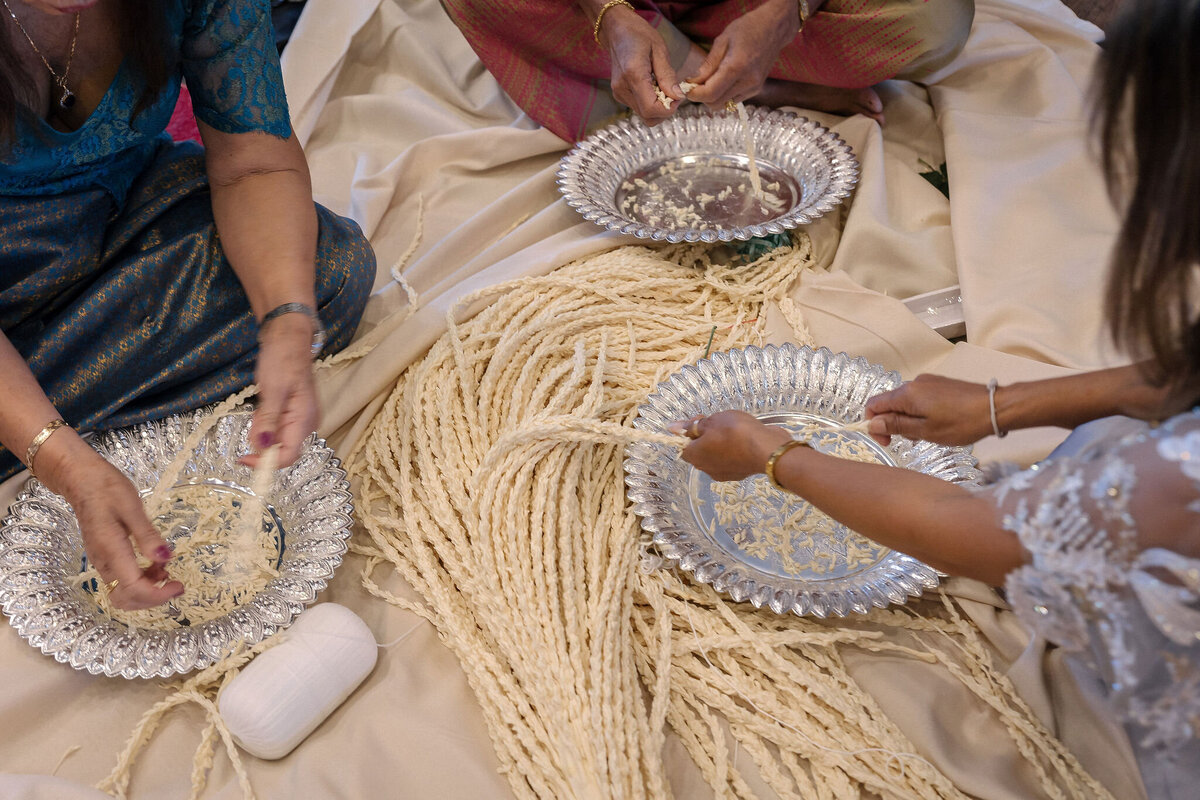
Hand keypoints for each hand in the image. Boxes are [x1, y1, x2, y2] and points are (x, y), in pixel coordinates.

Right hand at [38, 435, 182, 609]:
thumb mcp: (132, 507)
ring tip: (166, 571)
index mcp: (111, 550)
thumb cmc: (106, 488)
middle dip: (152, 599)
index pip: (133, 588)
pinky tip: (154, 565)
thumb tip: (166, 558)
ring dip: (147, 589)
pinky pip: (121, 579)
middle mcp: (103, 561)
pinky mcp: (104, 556)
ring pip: (122, 592)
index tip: (179, 586)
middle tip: (175, 585)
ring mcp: (101, 561)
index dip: (158, 595)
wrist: (81, 479)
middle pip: (125, 598)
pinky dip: (140, 580)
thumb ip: (147, 535)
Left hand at [249, 311, 319, 467]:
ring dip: (262, 429)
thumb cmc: (282, 361)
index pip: (288, 456)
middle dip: (262, 441)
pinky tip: (265, 405)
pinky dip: (265, 423)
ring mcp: (301, 420)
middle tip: (255, 416)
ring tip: (262, 405)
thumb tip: (262, 448)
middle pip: (282, 450)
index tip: (242, 458)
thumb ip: (268, 421)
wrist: (288, 340)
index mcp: (305, 420)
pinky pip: (276, 429)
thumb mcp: (272, 390)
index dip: (265, 462)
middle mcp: (307, 425)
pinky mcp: (293, 415)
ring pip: (277, 440)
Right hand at [597, 4, 681, 124]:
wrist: (617, 30)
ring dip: (658, 108)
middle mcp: (622, 88)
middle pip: (648, 117)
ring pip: (644, 116)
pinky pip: (638, 108)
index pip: (651, 109)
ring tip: (663, 87)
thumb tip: (678, 97)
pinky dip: (650, 104)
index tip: (678, 96)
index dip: (669, 109)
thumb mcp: (659, 50)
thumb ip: (668, 76)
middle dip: (665, 111)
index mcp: (633, 75)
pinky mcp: (619, 95)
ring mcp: (619, 93)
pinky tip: (653, 87)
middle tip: (673, 93)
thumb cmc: (639, 35)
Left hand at [670, 410, 791, 480]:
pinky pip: (731, 459)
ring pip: (716, 455)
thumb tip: (671, 428)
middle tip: (718, 421)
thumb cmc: (735, 432)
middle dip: (706, 435)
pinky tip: (744, 438)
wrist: (768, 450)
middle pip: (700, 450)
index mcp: (695, 456)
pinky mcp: (740, 473)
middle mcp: (707, 468)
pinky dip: (734, 449)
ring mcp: (724, 473)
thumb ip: (692, 426)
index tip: (701, 419)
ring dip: (720, 442)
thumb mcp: (711, 422)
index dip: (689, 431)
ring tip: (734, 428)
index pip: (683, 446)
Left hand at [682, 0, 797, 106]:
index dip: (694, 94)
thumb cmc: (748, 28)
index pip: (710, 93)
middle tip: (695, 83)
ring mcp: (753, 87)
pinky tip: (723, 80)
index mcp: (737, 67)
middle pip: (715, 103)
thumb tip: (693, 82)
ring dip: (713, 97)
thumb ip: (708, 65)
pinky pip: (733, 100)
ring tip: (709, 80)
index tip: (685, 87)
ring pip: (724, 104)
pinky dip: (724, 95)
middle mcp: (747, 81)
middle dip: (701, 96)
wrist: (774, 28)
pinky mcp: (756, 90)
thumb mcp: (723, 40)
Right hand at [865, 374, 991, 446]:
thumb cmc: (960, 423)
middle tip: (912, 441)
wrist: (994, 407)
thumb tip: (872, 424)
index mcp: (906, 394)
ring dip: (908, 419)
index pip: (873, 404)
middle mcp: (914, 383)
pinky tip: (937, 423)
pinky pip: (920, 398)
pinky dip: (920, 412)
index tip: (886, 441)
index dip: (873, 424)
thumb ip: (896, 426)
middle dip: (893, 423)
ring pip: (905, 402)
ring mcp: (928, 382)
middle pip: (889, 403)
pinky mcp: (940, 384)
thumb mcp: (925, 431)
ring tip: (929, 434)